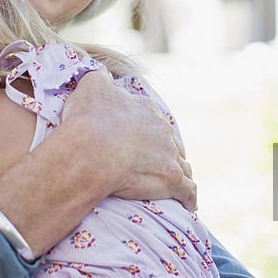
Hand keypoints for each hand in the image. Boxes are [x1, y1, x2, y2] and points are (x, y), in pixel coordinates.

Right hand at [61, 69, 196, 210]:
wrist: (90, 150)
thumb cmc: (88, 119)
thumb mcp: (91, 86)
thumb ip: (99, 77)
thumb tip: (102, 73)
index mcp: (145, 109)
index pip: (154, 120)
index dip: (150, 131)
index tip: (144, 140)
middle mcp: (162, 130)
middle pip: (171, 143)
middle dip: (167, 152)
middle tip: (159, 164)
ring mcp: (169, 155)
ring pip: (183, 166)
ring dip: (181, 174)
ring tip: (177, 183)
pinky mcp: (171, 180)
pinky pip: (188, 191)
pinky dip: (190, 198)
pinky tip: (189, 205)